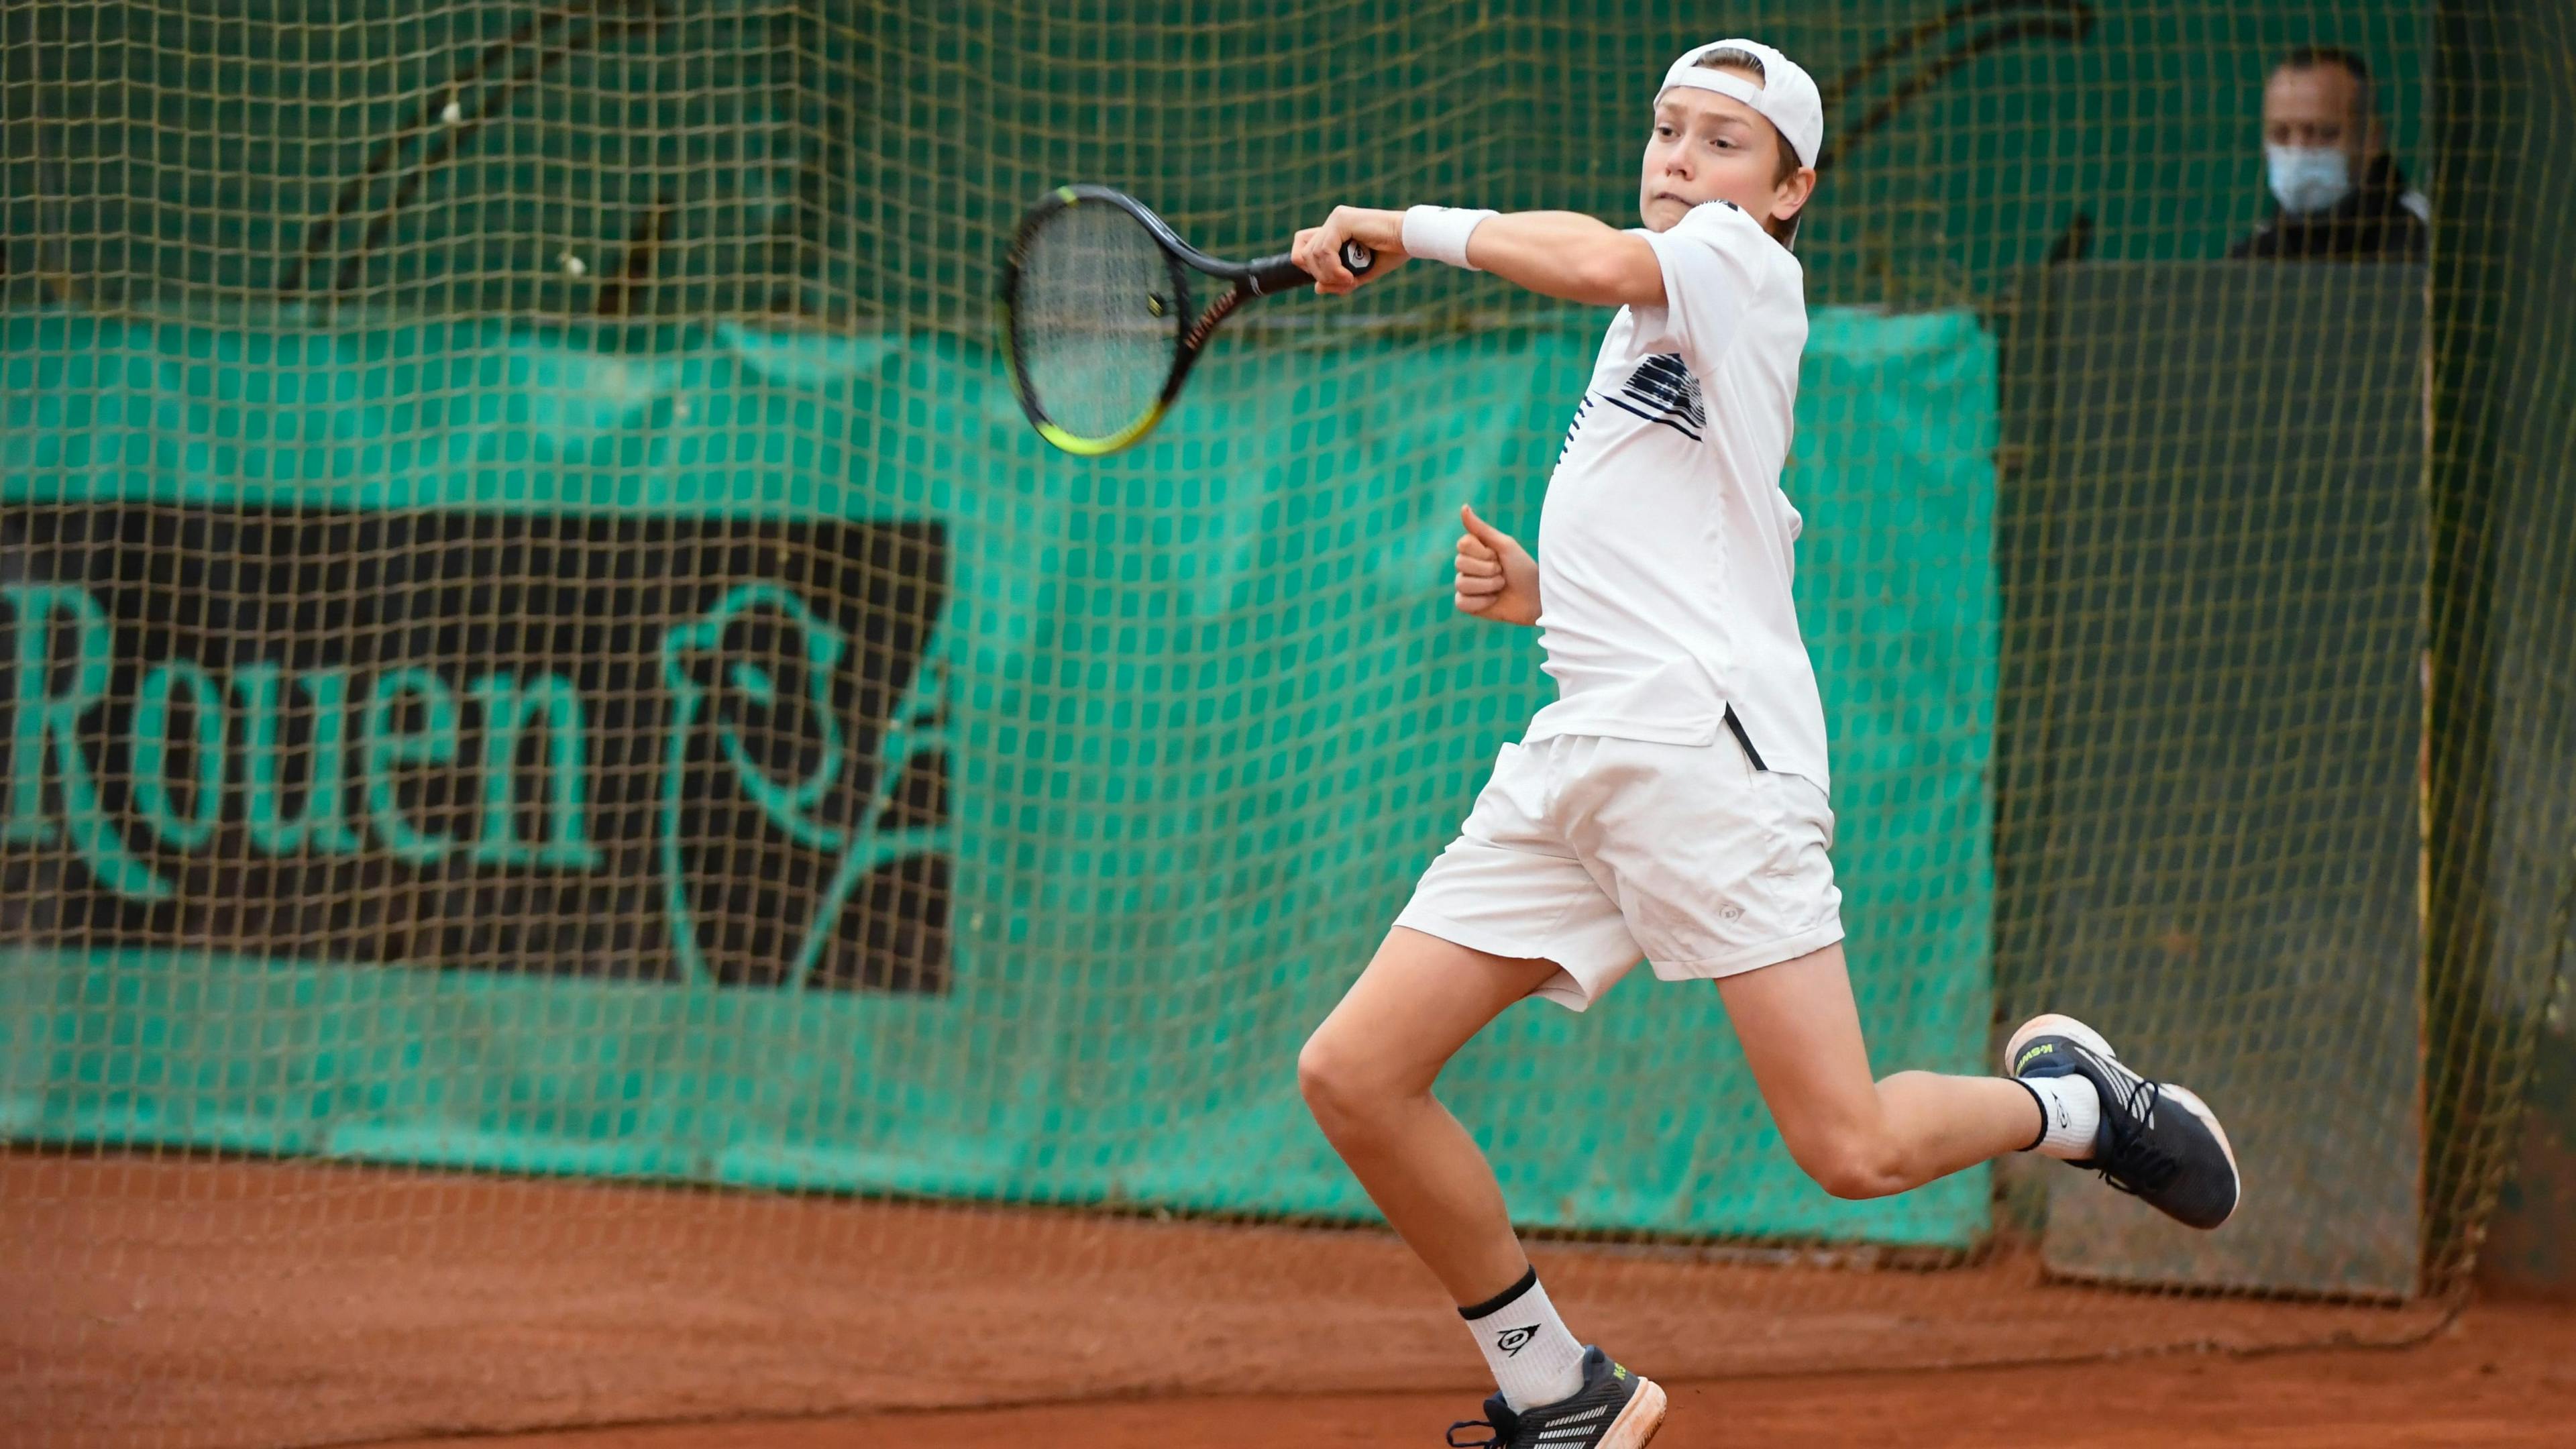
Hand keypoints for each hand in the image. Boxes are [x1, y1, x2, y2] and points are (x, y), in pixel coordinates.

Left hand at [1289, 206, 1407, 295]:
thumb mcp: (1360, 272)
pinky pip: (1325, 250)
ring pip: (1313, 254)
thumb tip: (1317, 288)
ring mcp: (1336, 218)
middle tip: (1345, 283)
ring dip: (1329, 275)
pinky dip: (1334, 269)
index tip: (1327, 279)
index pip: (1302, 245)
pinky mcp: (1342, 220)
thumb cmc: (1391, 252)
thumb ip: (1339, 279)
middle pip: (1304, 254)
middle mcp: (1333, 221)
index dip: (1307, 265)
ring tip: (1350, 281)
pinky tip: (1350, 277)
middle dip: (1320, 275)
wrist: (1410, 239)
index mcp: (1335, 229)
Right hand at [1453, 503, 1538, 626]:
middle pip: (1460, 563)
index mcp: (1474, 550)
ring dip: (1488, 585)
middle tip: (1503, 572)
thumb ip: (1481, 528)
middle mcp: (1467, 567)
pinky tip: (1494, 600)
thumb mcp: (1504, 544)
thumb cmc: (1523, 568)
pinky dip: (1482, 602)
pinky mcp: (1467, 605)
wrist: (1536, 597)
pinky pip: (1462, 602)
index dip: (1483, 552)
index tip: (1498, 555)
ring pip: (1462, 583)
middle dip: (1488, 569)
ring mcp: (1466, 586)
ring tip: (1501, 586)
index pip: (1462, 544)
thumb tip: (1463, 506)